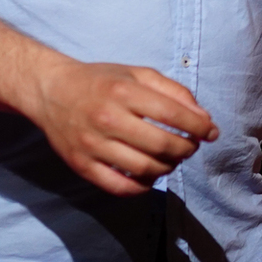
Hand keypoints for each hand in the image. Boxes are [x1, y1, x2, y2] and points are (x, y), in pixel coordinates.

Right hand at [26, 60, 219, 196]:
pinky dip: (142, 187)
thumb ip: (174, 92)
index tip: (211, 133)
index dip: (199, 127)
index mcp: (123, 91)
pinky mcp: (81, 165)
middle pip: (162, 145)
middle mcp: (107, 118)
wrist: (50, 90)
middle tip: (191, 146)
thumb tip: (204, 119)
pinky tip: (149, 176)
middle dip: (187, 149)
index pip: (173, 114)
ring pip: (144, 169)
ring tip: (171, 159)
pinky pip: (119, 187)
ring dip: (168, 168)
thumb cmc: (101, 81)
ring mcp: (92, 145)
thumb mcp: (138, 74)